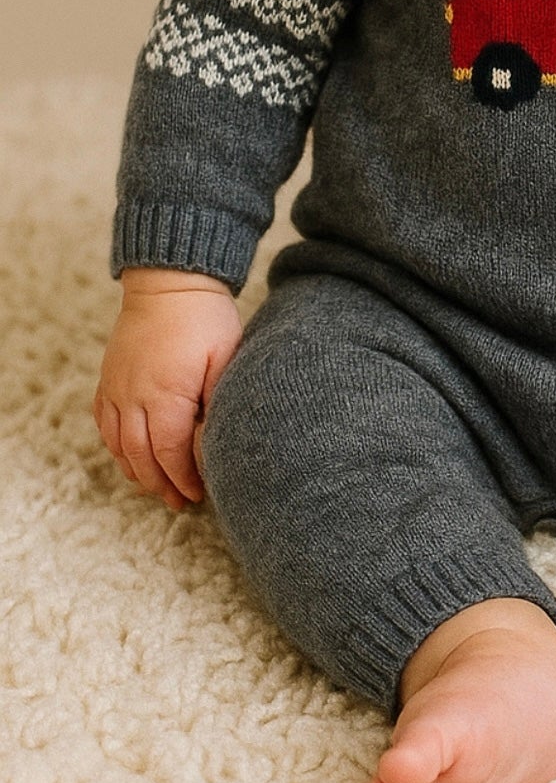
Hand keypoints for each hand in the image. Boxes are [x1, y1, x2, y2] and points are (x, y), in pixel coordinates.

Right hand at [94, 267, 242, 510]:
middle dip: (160, 484)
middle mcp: (133, 396)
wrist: (171, 281)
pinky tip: (130, 455)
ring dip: (136, 470)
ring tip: (157, 486)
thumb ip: (219, 400)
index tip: (197, 494)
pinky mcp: (108, 377)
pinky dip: (115, 445)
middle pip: (141, 456)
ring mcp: (116, 387)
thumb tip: (217, 439)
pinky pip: (104, 422)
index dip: (183, 478)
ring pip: (118, 444)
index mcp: (166, 394)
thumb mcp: (225, 357)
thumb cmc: (205, 318)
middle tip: (178, 501)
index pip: (170, 452)